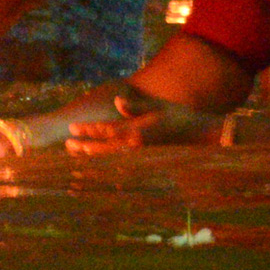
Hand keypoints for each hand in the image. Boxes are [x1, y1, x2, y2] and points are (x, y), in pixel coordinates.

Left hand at [65, 92, 222, 154]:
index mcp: (137, 131)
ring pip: (111, 160)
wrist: (202, 137)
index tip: (72, 128)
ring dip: (93, 158)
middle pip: (104, 149)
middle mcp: (136, 147)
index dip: (88, 129)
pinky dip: (109, 167)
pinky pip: (123, 167)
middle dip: (84, 147)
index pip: (106, 130)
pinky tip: (102, 168)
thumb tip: (116, 100)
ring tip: (78, 155)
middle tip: (68, 145)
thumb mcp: (158, 107)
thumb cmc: (181, 117)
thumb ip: (136, 106)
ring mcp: (141, 158)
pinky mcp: (147, 164)